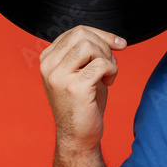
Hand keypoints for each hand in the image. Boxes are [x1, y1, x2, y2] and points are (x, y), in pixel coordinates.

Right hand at [39, 26, 126, 152]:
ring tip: (107, 74)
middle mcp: (48, 65)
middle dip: (104, 45)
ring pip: (89, 46)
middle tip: (110, 64)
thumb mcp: (83, 71)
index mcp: (48, 59)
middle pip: (82, 34)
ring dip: (107, 58)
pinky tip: (109, 83)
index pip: (76, 31)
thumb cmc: (84, 103)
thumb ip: (91, 53)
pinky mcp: (74, 88)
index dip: (101, 35)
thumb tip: (116, 40)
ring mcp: (58, 76)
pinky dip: (112, 70)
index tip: (118, 44)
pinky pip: (101, 64)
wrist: (78, 136)